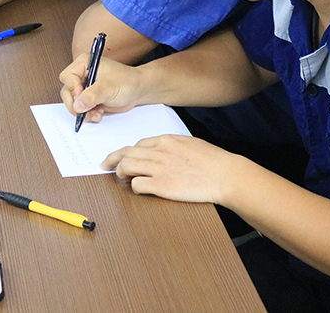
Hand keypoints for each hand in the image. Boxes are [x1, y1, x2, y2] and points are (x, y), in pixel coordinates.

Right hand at [58, 54, 141, 124]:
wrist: (138, 90)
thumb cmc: (126, 81)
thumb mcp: (108, 88)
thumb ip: (91, 96)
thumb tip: (77, 105)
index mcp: (84, 64)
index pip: (68, 77)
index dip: (73, 89)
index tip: (82, 97)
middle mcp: (82, 74)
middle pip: (67, 91)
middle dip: (76, 104)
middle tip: (85, 112)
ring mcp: (85, 87)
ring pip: (73, 102)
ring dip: (83, 112)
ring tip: (97, 114)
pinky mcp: (89, 98)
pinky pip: (81, 109)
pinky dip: (88, 114)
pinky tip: (99, 114)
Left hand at [101, 134, 237, 203]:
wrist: (224, 175)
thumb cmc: (213, 161)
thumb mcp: (190, 144)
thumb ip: (173, 146)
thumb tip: (164, 150)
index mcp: (167, 140)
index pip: (138, 144)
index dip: (126, 151)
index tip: (121, 156)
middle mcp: (159, 152)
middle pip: (127, 153)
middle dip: (113, 159)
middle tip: (105, 165)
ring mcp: (159, 168)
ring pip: (127, 166)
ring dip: (120, 173)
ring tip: (120, 178)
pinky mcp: (161, 185)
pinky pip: (137, 184)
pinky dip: (133, 187)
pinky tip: (138, 189)